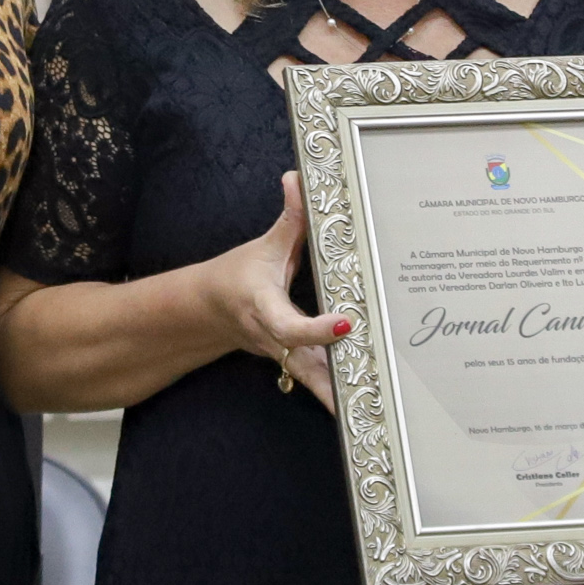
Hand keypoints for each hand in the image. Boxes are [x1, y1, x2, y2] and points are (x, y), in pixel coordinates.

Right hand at [210, 171, 348, 407]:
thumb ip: (288, 219)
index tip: (345, 323)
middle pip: (302, 362)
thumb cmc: (239, 277)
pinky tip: (365, 405)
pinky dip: (336, 393)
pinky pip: (314, 380)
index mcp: (261, 306)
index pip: (287, 323)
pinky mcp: (291, 363)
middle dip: (332, 376)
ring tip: (375, 406)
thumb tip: (297, 179)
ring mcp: (281, 355)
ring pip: (310, 378)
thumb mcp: (263, 247)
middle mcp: (271, 337)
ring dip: (337, 393)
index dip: (315, 328)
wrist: (209, 311)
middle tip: (370, 383)